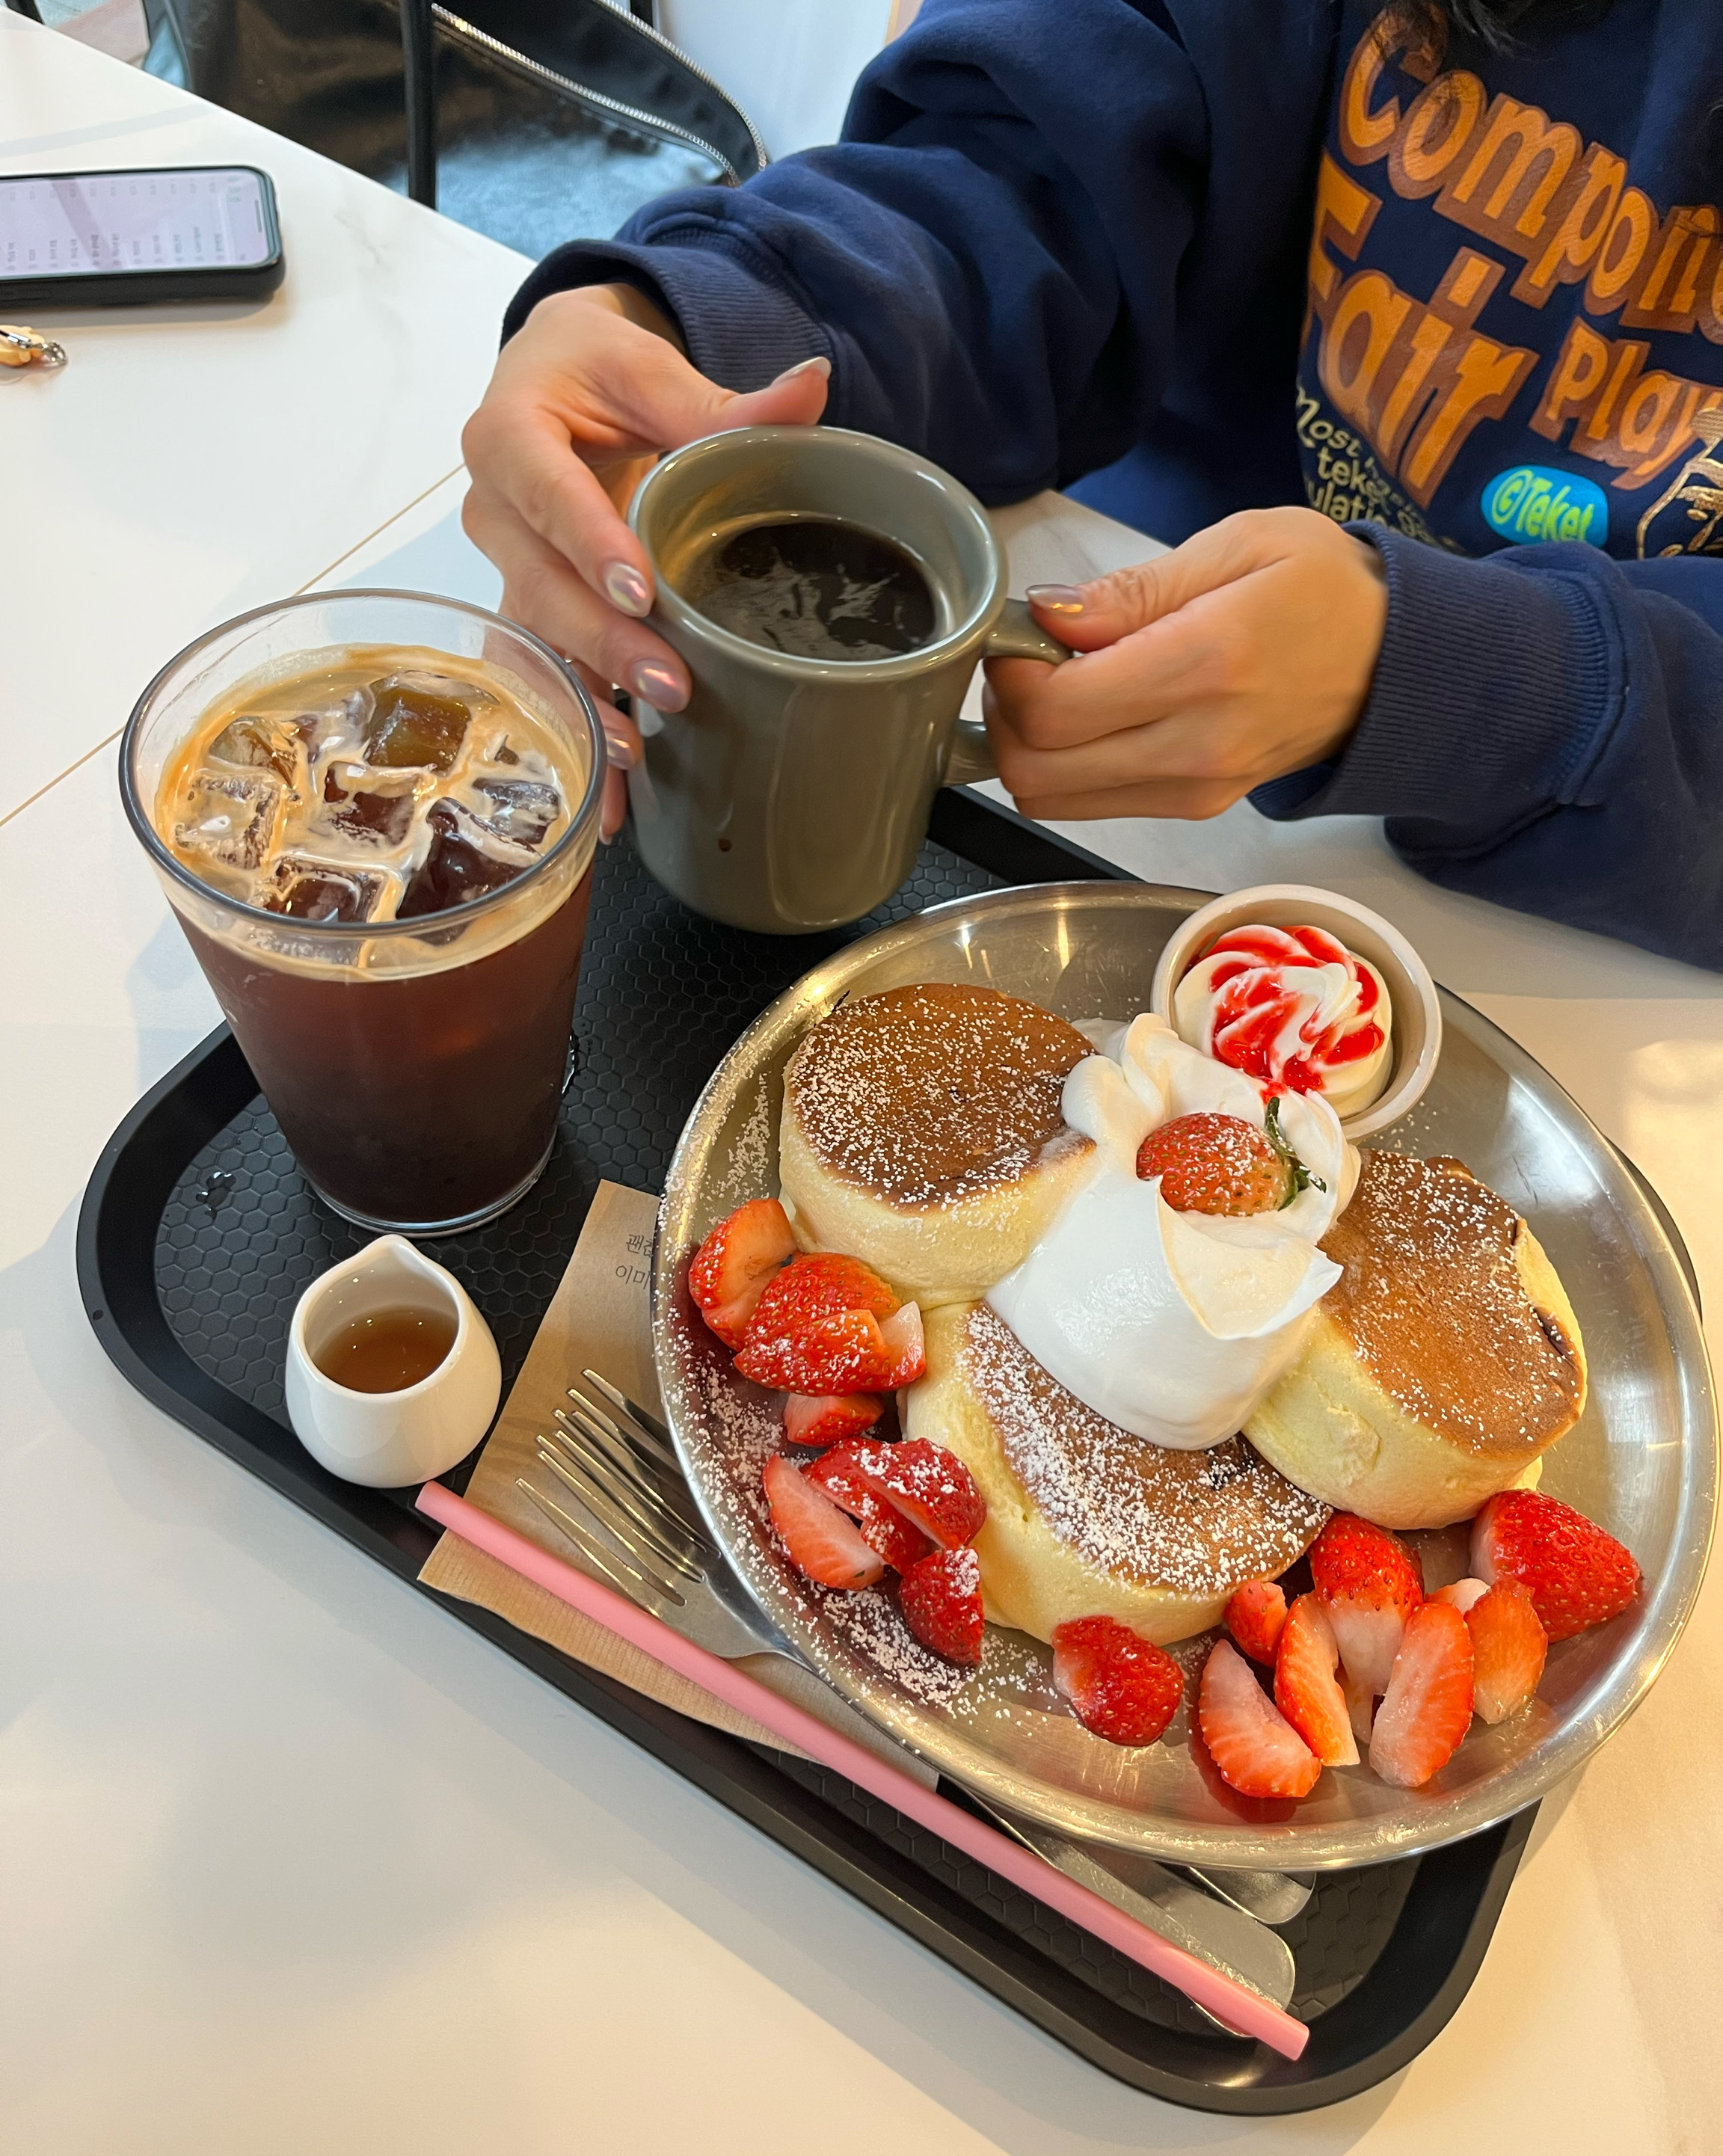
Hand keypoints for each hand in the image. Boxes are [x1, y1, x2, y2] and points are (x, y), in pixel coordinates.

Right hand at [461, 284, 829, 834]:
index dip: (590, 543)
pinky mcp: (529, 614)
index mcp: (508, 434)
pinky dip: (579, 731)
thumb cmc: (593, 372)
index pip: (546, 492)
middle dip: (603, 642)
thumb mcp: (648, 369)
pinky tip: (611, 793)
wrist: (548, 384)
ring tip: (634, 756)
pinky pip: (546, 676)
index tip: (642, 589)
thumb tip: (812, 386)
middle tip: (667, 685)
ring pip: (537, 645)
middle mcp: (493, 511)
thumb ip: (725, 399)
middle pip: (541, 585)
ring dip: (585, 704)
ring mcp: (506, 572)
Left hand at [983, 507, 1387, 822]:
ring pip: (1052, 799)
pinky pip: (1091, 805)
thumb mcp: (1238, 545)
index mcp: (1207, 662)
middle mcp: (1197, 744)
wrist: (1399, 663)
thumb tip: (1047, 616)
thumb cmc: (1324, 589)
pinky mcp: (1196, 807)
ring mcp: (1196, 788)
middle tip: (1028, 663)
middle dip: (1006, 715)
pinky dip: (1067, 766)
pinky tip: (1096, 716)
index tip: (1020, 635)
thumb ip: (1132, 590)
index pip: (1054, 709)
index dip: (1008, 674)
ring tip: (1063, 688)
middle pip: (1036, 772)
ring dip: (1031, 746)